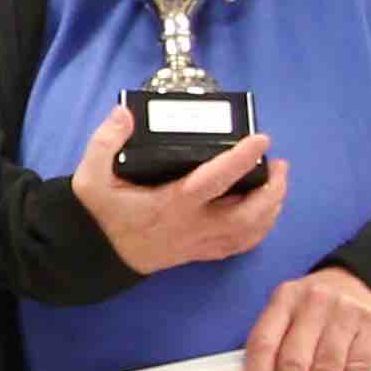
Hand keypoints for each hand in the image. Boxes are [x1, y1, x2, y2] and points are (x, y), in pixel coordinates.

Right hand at [69, 110, 284, 274]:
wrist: (93, 256)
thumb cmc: (98, 215)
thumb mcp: (90, 177)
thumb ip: (104, 142)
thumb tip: (124, 114)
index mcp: (171, 204)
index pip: (214, 181)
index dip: (241, 159)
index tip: (261, 139)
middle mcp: (192, 226)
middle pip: (246, 214)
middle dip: (272, 190)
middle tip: (280, 164)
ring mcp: (198, 244)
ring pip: (249, 233)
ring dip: (271, 209)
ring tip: (278, 184)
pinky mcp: (199, 254)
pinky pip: (238, 247)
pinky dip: (259, 231)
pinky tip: (265, 214)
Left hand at [240, 267, 370, 370]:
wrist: (363, 283)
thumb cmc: (318, 308)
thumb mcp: (291, 310)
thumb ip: (277, 340)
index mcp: (286, 298)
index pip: (264, 342)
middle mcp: (315, 301)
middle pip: (295, 361)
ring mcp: (347, 312)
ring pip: (326, 369)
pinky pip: (357, 369)